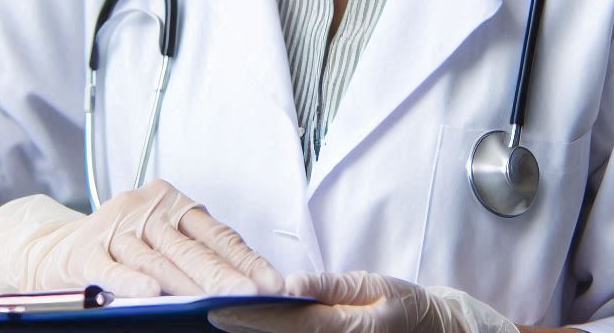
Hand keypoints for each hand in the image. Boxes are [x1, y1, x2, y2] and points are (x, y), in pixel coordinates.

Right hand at [0, 179, 283, 296]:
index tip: (271, 284)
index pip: (217, 234)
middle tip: (252, 295)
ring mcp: (117, 227)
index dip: (245, 260)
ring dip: (187, 285)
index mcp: (173, 204)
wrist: (53, 246)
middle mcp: (148, 210)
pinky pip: (111, 268)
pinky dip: (131, 281)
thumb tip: (243, 283)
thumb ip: (194, 254)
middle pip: (191, 248)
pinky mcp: (86, 248)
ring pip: (157, 260)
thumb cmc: (121, 245)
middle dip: (224, 275)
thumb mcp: (161, 239)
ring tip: (215, 301)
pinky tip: (150, 293)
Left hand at [209, 271, 518, 332]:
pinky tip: (256, 328)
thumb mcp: (372, 287)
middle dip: (245, 330)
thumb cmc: (405, 306)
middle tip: (208, 315)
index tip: (217, 310)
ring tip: (223, 321)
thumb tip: (289, 285)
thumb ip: (330, 288)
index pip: (288, 326)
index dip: (251, 319)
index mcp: (344, 330)